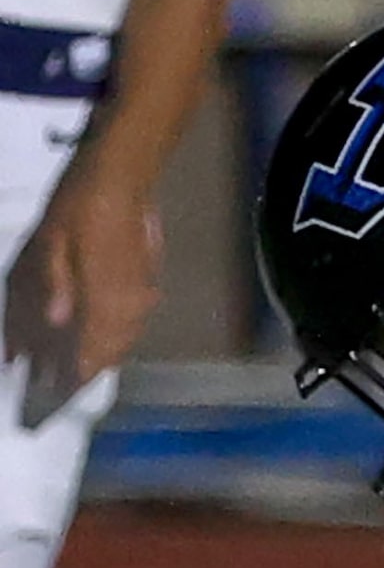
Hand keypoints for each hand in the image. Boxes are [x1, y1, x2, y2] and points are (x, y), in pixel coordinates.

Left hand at [3, 158, 160, 422]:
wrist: (122, 178)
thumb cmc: (79, 208)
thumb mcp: (50, 244)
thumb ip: (54, 287)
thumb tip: (55, 324)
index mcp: (103, 301)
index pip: (91, 352)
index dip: (74, 374)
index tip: (58, 388)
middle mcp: (128, 306)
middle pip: (111, 351)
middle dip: (89, 368)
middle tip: (66, 381)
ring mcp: (142, 296)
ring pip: (126, 338)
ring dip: (106, 352)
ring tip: (86, 361)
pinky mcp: (148, 283)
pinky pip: (134, 320)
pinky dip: (119, 332)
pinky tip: (108, 329)